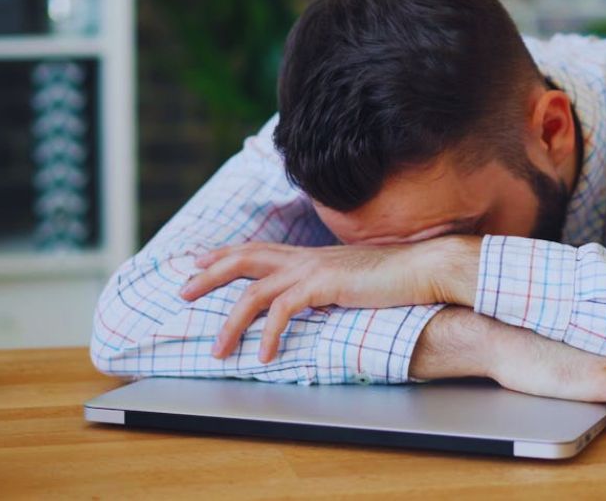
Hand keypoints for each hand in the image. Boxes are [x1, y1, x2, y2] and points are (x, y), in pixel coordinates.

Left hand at [178, 237, 479, 361]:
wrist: (424, 269)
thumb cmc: (395, 278)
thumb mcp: (352, 281)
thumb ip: (329, 287)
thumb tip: (316, 300)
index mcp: (310, 255)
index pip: (257, 248)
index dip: (225, 254)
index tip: (198, 262)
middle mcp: (305, 257)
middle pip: (243, 258)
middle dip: (209, 274)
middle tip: (182, 291)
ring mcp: (312, 269)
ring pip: (254, 290)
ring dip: (231, 322)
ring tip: (218, 350)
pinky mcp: (323, 286)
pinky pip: (283, 310)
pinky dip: (269, 334)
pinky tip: (264, 355)